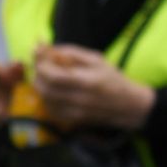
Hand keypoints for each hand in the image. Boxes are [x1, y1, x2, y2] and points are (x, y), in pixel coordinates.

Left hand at [32, 43, 155, 131]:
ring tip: (46, 75)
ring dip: (40, 85)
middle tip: (40, 64)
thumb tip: (45, 46)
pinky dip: (45, 97)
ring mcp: (75, 112)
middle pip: (45, 88)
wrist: (128, 105)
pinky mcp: (72, 120)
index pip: (53, 76)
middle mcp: (79, 100)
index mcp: (87, 82)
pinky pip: (50, 109)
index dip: (41, 64)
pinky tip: (52, 89)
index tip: (38, 53)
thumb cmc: (112, 78)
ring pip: (44, 99)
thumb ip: (70, 52)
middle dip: (37, 74)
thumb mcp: (96, 60)